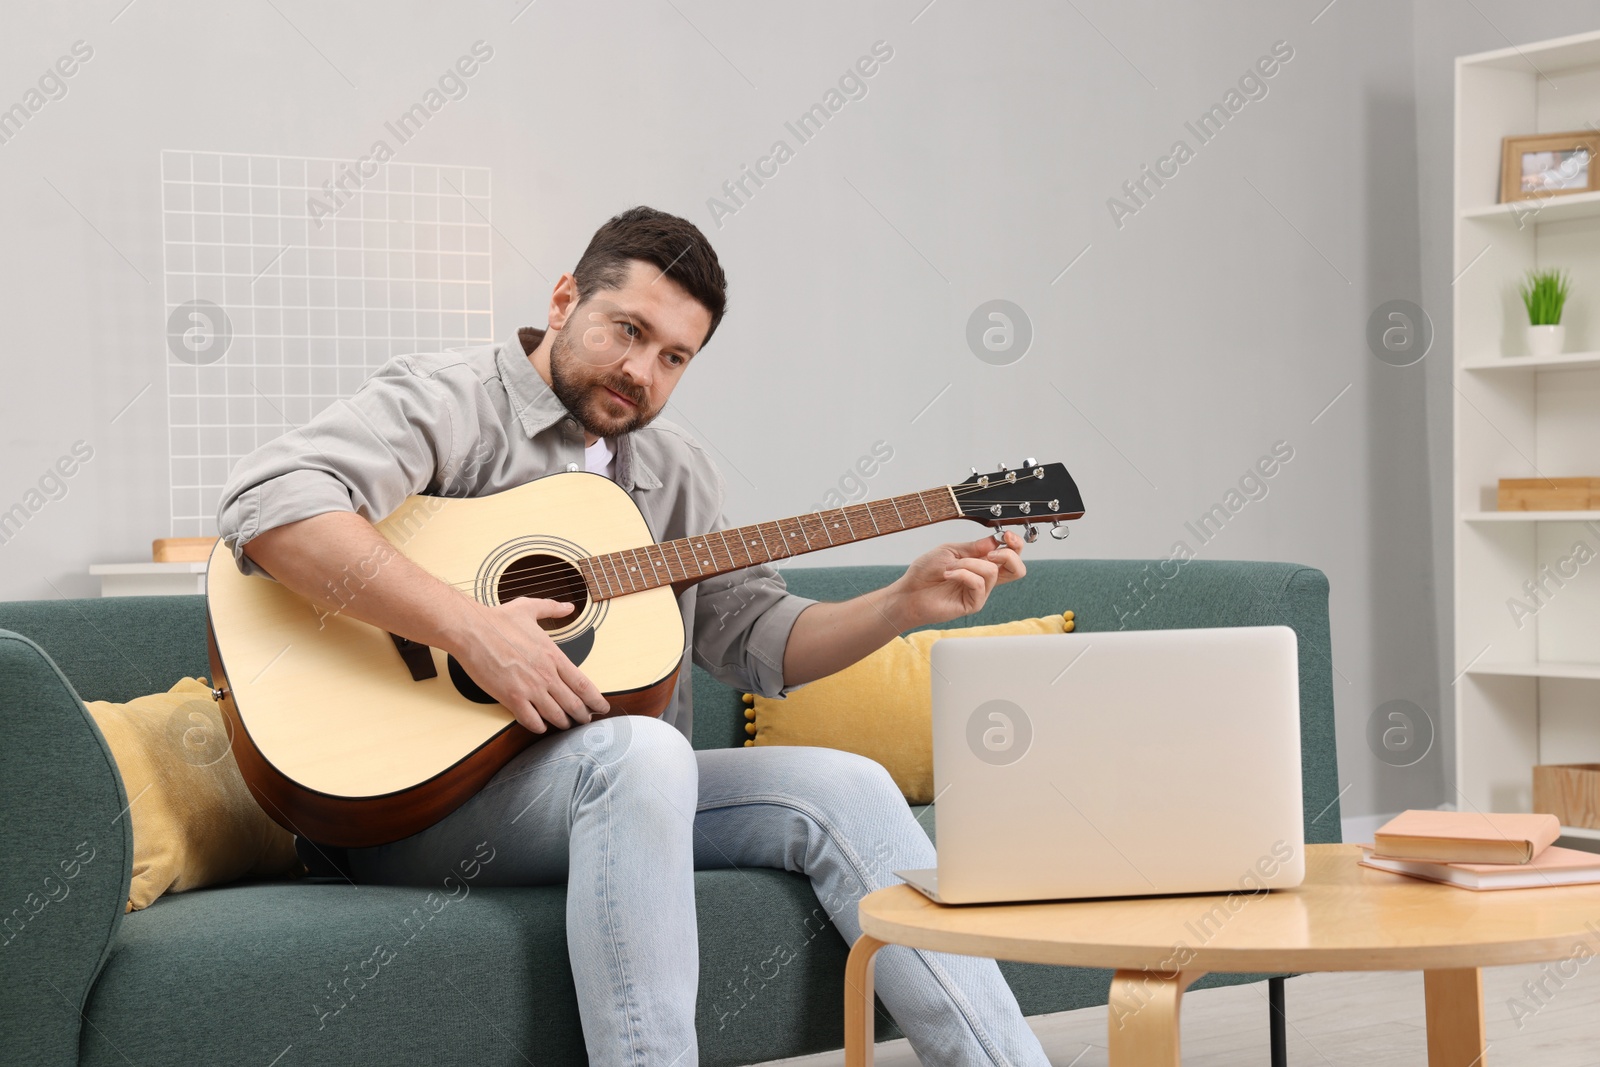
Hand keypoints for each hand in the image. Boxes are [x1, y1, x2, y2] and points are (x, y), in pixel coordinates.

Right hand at [451, 599, 610, 733]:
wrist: (472, 630)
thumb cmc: (498, 620)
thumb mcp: (530, 608)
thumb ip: (553, 608)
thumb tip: (568, 606)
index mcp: (554, 656)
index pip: (583, 684)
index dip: (595, 700)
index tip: (601, 706)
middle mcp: (546, 675)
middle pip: (573, 704)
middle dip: (582, 715)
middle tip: (585, 720)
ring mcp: (529, 688)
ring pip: (555, 715)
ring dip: (562, 723)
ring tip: (565, 724)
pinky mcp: (511, 698)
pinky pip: (531, 721)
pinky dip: (538, 727)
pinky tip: (540, 726)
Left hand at [890, 529, 1026, 627]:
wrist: (909, 592)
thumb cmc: (926, 572)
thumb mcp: (950, 550)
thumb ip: (974, 547)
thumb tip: (996, 541)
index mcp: (982, 562)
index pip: (1011, 554)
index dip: (1015, 544)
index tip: (1006, 535)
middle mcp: (984, 578)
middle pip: (1017, 569)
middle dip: (1009, 555)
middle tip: (989, 553)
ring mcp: (980, 592)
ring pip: (992, 572)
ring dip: (969, 563)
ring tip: (950, 567)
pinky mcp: (973, 603)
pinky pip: (978, 583)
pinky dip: (963, 574)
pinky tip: (948, 574)